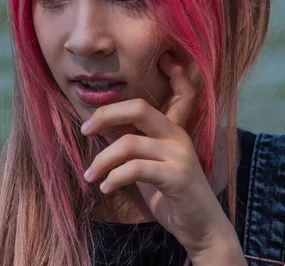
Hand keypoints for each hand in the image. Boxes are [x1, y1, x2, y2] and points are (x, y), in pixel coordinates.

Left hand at [81, 51, 242, 259]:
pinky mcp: (177, 177)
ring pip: (129, 143)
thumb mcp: (146, 163)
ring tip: (90, 176)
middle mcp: (178, 135)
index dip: (176, 73)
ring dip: (101, 161)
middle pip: (139, 108)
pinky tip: (106, 187)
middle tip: (84, 129)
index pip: (180, 92)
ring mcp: (179, 155)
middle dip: (105, 114)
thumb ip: (129, 141)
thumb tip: (98, 124)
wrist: (200, 228)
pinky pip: (135, 169)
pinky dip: (114, 177)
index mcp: (172, 128)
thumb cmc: (168, 193)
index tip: (164, 57)